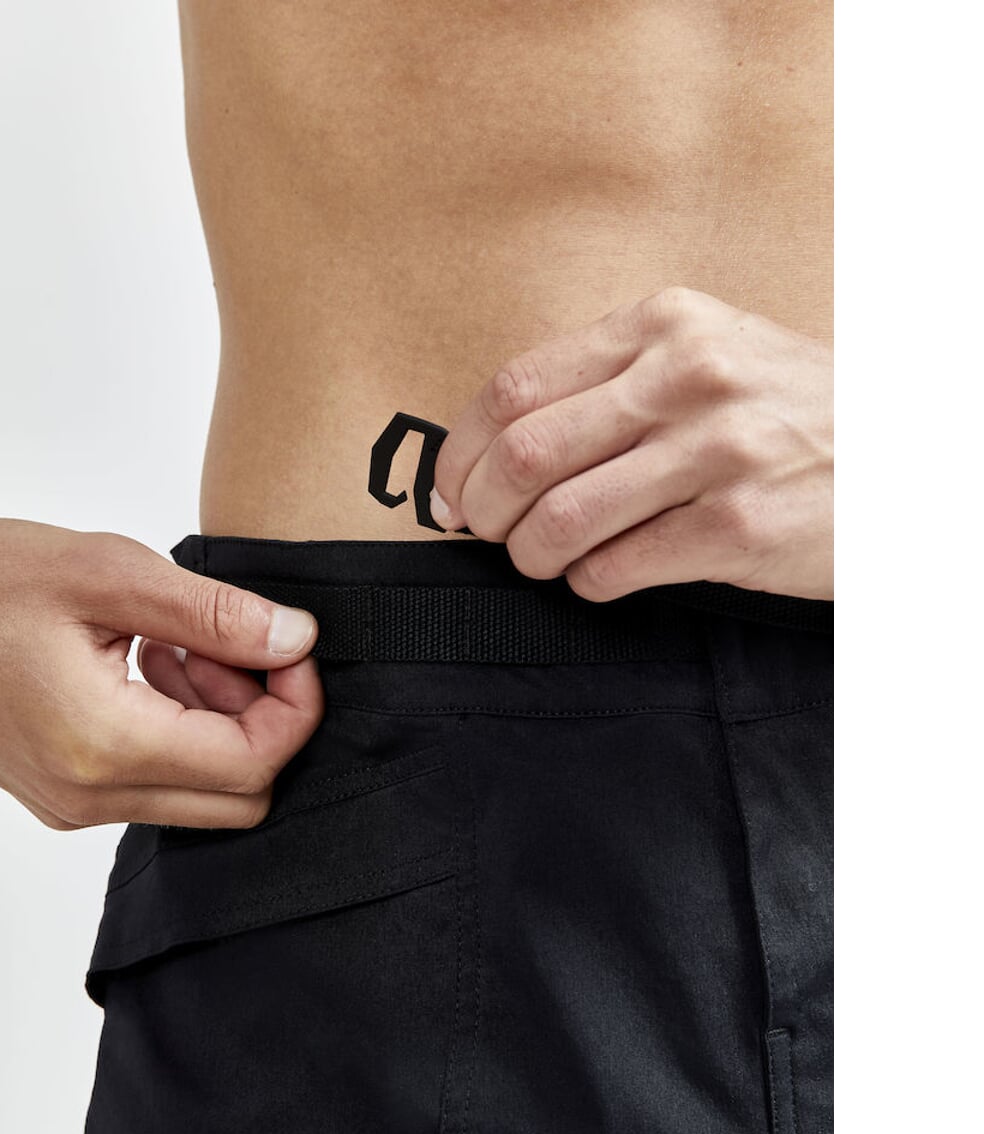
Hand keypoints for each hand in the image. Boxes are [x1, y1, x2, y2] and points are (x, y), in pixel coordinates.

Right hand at [0, 519, 322, 828]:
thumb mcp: (108, 574)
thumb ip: (214, 615)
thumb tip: (295, 639)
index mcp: (105, 745)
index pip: (255, 764)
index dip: (297, 706)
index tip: (291, 648)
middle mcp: (91, 797)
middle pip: (241, 797)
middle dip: (262, 720)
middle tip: (228, 648)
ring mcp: (75, 804)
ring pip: (203, 795)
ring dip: (219, 723)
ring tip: (176, 647)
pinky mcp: (65, 794)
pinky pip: (158, 786)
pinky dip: (179, 732)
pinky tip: (147, 666)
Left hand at [431, 287, 832, 600]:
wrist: (907, 454)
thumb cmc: (787, 409)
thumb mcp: (703, 355)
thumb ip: (608, 382)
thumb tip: (497, 446)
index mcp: (661, 324)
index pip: (515, 387)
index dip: (461, 451)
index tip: (449, 490)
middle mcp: (686, 376)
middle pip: (525, 453)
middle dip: (483, 510)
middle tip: (486, 534)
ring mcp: (716, 451)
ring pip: (561, 519)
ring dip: (530, 555)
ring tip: (541, 561)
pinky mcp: (739, 526)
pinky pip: (616, 568)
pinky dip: (587, 584)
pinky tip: (598, 578)